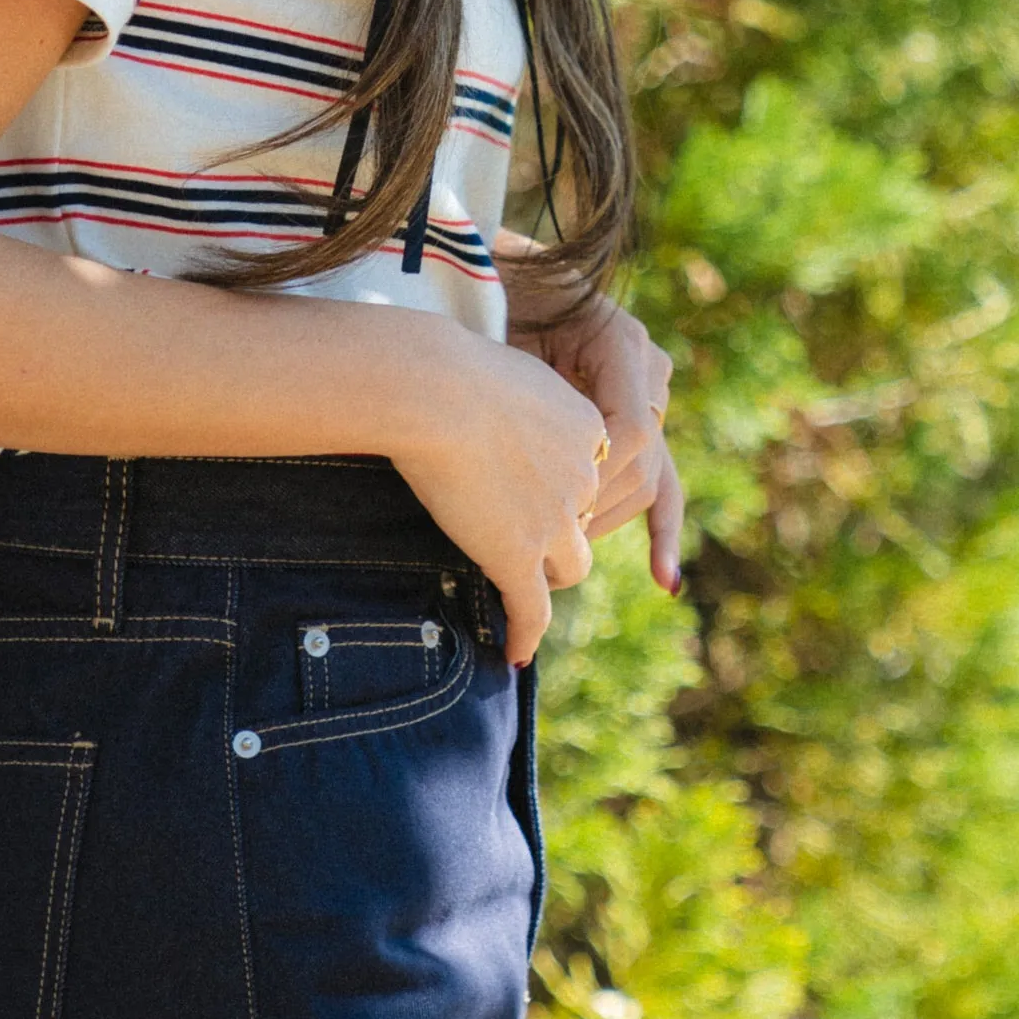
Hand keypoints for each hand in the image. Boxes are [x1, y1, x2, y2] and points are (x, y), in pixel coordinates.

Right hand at [375, 328, 609, 667]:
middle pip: (584, 519)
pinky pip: (532, 610)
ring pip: (570, 566)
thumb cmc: (446, 366)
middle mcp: (584, 476)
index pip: (586, 469)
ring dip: (549, 577)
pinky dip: (525, 634)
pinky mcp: (519, 556)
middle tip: (519, 533)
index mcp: (586, 425)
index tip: (528, 485)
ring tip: (521, 587)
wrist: (432, 390)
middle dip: (560, 531)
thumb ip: (510, 390)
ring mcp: (556, 520)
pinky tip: (514, 652)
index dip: (559, 483)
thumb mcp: (501, 367)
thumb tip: (480, 388)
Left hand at [510, 285, 683, 592]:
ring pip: (650, 478)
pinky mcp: (638, 418)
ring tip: (569, 556)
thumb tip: (523, 427)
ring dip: (612, 519)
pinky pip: (660, 481)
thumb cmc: (499, 295)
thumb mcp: (509, 326)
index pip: (630, 432)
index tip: (556, 504)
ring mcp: (649, 395)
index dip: (595, 474)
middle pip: (642, 462)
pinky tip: (665, 582)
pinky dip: (662, 533)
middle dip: (596, 507)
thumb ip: (529, 376)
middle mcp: (650, 369)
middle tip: (547, 539)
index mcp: (625, 344)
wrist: (507, 277)